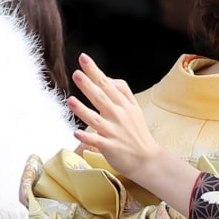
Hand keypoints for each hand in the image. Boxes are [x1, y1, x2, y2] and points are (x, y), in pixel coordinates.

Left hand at [68, 53, 200, 211]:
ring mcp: (114, 132)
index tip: (83, 58)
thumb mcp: (134, 108)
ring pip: (96, 119)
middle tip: (76, 74)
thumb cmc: (138, 132)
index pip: (107, 84)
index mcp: (123, 105)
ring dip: (83, 110)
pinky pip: (97, 142)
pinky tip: (76, 133)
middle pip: (101, 98)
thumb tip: (109, 79)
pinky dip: (87, 137)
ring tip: (70, 100)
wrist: (148, 159)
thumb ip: (122, 92)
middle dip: (89, 86)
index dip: (94, 72)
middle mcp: (118, 116)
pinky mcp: (110, 148)